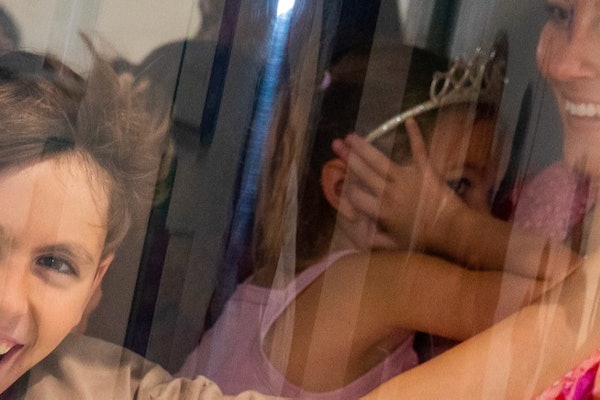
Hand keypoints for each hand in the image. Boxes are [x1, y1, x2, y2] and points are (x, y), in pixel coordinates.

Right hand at [332, 118, 464, 251]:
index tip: (343, 182)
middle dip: (348, 157)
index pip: (356, 196)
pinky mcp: (424, 170)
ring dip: (364, 147)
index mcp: (381, 210)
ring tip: (351, 136)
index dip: (347, 190)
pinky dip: (415, 134)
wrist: (452, 230)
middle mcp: (389, 191)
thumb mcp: (395, 245)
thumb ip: (375, 240)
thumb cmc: (423, 238)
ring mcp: (406, 178)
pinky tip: (409, 119)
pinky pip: (418, 150)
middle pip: (363, 172)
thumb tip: (359, 236)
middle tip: (336, 144)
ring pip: (380, 161)